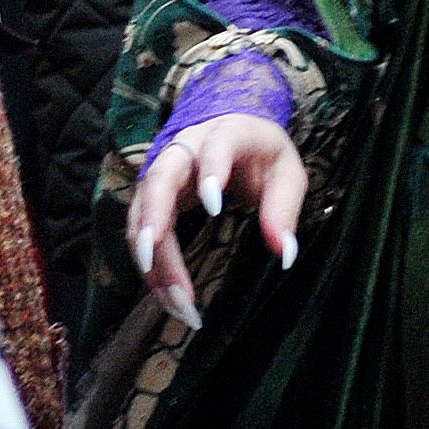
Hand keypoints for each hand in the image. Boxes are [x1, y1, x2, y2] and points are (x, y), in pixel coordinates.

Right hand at [123, 114, 307, 331]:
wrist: (234, 128)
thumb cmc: (261, 153)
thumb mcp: (286, 173)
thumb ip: (284, 208)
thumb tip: (284, 253)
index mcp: (228, 132)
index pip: (216, 145)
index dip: (211, 170)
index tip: (213, 206)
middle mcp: (186, 148)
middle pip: (160, 178)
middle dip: (153, 217)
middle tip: (152, 257)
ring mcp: (163, 171)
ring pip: (142, 212)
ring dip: (153, 259)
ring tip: (177, 301)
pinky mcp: (151, 196)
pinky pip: (142, 232)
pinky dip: (152, 268)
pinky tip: (168, 297)